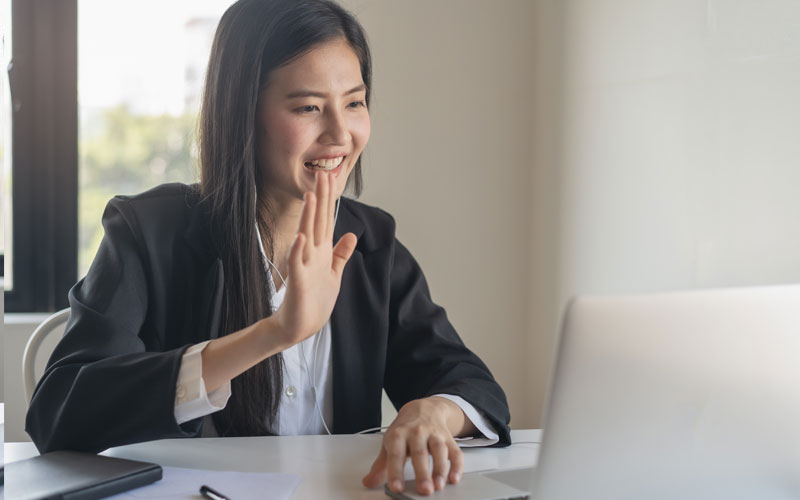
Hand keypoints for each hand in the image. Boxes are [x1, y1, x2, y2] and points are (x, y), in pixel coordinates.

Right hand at [271, 171, 356, 347]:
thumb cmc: (315, 300)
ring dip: (308, 217)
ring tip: (310, 196)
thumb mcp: (333, 274)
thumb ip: (341, 254)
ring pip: (305, 236)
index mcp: (322, 251)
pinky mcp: (297, 281)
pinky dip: (297, 249)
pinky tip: (300, 236)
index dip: (329, 199)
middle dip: (321, 199)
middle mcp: (312, 254)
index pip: (326, 220)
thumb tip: (351, 235)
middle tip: (322, 174)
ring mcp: (303, 265)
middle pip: (316, 221)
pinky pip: (296, 263)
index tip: (331, 177)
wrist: (299, 326)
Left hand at [362, 397, 466, 495]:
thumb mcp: (390, 443)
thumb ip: (380, 465)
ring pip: (439, 451)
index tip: (396, 487)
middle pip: (420, 453)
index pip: (396, 454)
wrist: (423, 409)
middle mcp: (417, 433)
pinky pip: (455, 452)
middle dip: (422, 473)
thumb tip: (369, 482)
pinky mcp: (448, 438)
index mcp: (399, 434)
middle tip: (424, 490)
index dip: (395, 471)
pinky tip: (455, 477)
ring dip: (440, 469)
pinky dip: (457, 465)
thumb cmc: (405, 429)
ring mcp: (434, 434)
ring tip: (439, 485)